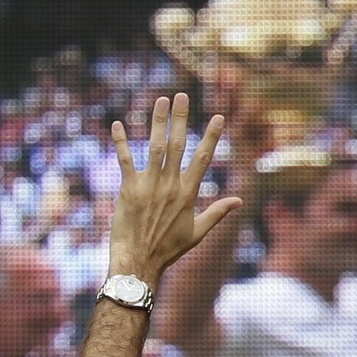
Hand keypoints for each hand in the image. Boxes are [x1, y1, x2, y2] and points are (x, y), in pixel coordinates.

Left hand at [108, 93, 242, 278]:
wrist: (140, 262)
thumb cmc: (169, 249)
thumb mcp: (198, 232)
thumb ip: (218, 212)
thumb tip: (239, 201)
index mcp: (188, 193)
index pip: (203, 158)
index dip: (211, 135)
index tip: (218, 116)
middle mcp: (170, 185)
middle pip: (177, 144)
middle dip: (180, 118)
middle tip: (181, 95)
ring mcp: (149, 186)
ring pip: (154, 146)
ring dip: (156, 121)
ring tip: (159, 100)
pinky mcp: (128, 190)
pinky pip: (125, 160)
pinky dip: (121, 142)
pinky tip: (118, 124)